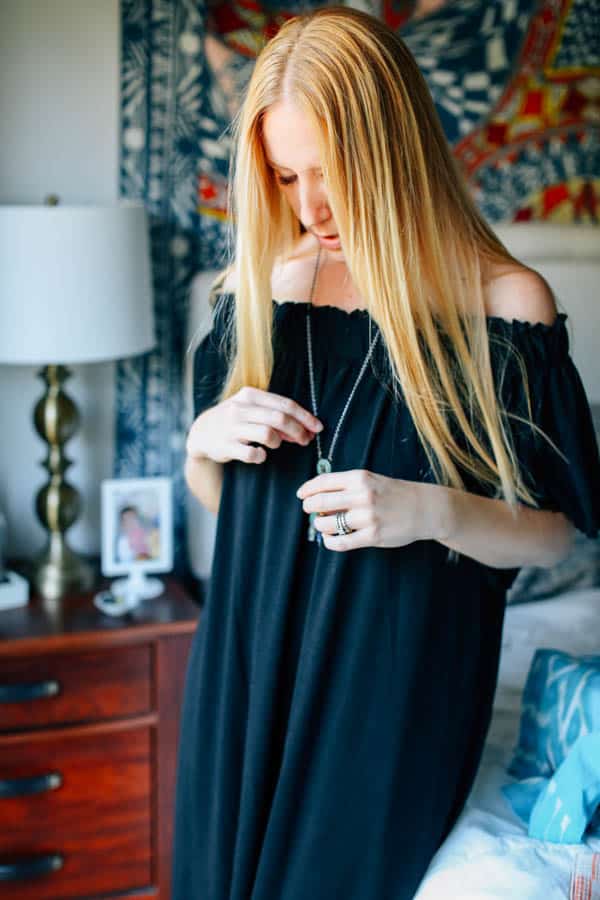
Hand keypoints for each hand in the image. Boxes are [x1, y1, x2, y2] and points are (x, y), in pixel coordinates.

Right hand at [185, 386, 323, 464]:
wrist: (202, 432)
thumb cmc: (235, 420)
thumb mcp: (252, 409)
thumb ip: (276, 416)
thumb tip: (306, 429)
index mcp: (250, 395)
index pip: (285, 404)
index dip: (305, 417)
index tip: (318, 428)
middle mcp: (240, 409)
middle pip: (279, 418)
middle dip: (298, 431)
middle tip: (306, 441)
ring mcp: (231, 427)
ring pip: (267, 434)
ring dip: (278, 441)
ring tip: (276, 444)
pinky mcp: (226, 446)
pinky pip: (252, 453)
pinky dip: (261, 456)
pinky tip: (260, 455)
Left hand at [296, 469, 440, 550]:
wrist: (424, 508)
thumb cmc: (395, 493)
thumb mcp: (371, 480)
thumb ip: (347, 486)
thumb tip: (318, 496)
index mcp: (360, 478)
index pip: (323, 482)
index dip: (307, 489)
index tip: (301, 495)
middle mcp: (362, 496)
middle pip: (320, 503)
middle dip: (309, 507)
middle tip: (309, 511)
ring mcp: (367, 517)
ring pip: (327, 524)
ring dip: (320, 525)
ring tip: (324, 525)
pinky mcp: (372, 536)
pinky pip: (340, 542)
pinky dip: (329, 542)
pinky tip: (330, 539)